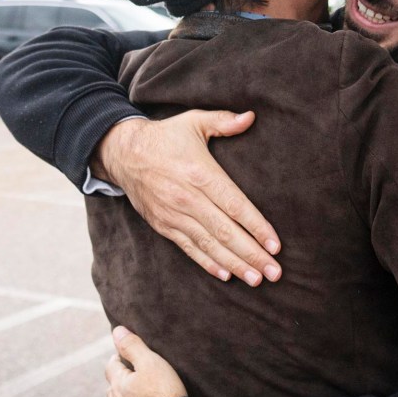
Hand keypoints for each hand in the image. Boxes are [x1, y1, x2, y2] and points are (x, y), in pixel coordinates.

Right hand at [91, 111, 281, 285]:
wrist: (122, 152)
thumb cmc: (165, 136)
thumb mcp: (194, 121)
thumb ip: (224, 121)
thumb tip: (251, 117)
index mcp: (200, 174)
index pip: (235, 206)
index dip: (257, 227)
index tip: (275, 246)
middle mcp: (188, 198)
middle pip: (226, 232)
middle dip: (253, 255)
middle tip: (275, 273)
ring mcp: (174, 215)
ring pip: (209, 245)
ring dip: (235, 264)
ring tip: (256, 279)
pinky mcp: (163, 225)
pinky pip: (189, 248)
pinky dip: (208, 263)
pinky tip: (227, 275)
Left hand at [105, 326, 187, 396]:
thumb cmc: (163, 396)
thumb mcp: (151, 363)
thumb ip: (133, 346)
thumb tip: (117, 330)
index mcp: (118, 385)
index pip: (112, 366)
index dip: (119, 359)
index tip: (128, 358)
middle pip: (113, 390)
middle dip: (121, 384)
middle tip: (137, 380)